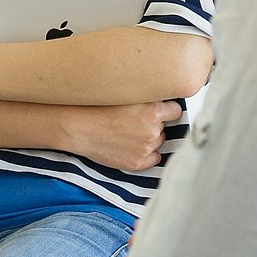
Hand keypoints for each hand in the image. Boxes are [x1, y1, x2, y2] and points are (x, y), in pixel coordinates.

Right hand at [58, 101, 179, 170]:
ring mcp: (145, 149)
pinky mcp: (137, 162)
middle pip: (165, 126)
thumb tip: (163, 99)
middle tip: (135, 120)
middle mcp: (152, 131)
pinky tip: (132, 145)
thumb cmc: (98, 108)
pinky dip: (147, 153)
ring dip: (150, 138)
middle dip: (155, 123)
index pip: (176, 110)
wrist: (79, 128)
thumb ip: (148, 97)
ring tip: (129, 132)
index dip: (167, 109)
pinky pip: (154, 158)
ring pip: (159, 141)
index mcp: (153, 111)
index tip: (161, 109)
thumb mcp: (126, 94)